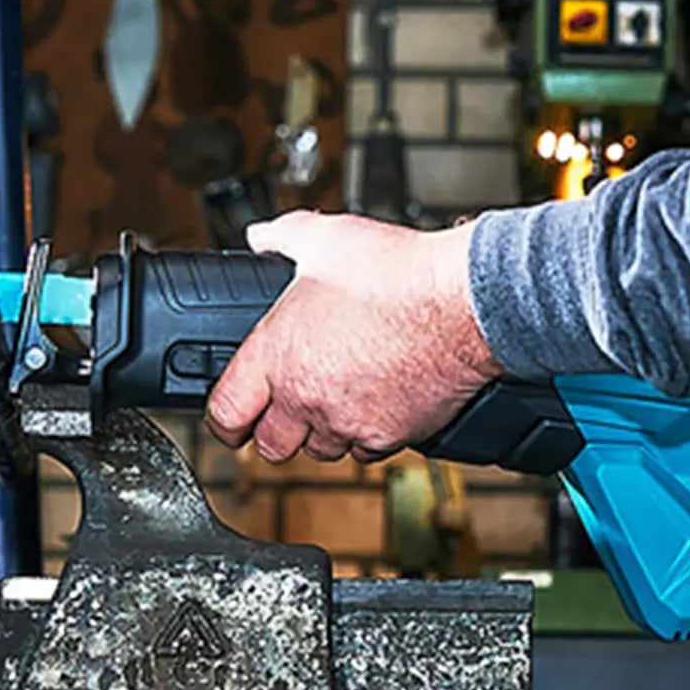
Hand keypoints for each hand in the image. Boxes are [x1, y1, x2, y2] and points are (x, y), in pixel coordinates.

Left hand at [207, 213, 502, 462]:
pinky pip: (366, 451)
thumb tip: (261, 237)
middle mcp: (306, 396)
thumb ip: (281, 238)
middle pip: (269, 445)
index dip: (224, 418)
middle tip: (285, 407)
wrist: (465, 304)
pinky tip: (374, 402)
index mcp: (277, 354)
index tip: (232, 414)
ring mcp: (348, 421)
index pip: (225, 413)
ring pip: (319, 451)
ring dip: (320, 431)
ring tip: (335, 397)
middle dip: (273, 429)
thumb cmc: (399, 273)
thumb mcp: (325, 238)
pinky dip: (365, 433)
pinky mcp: (390, 435)